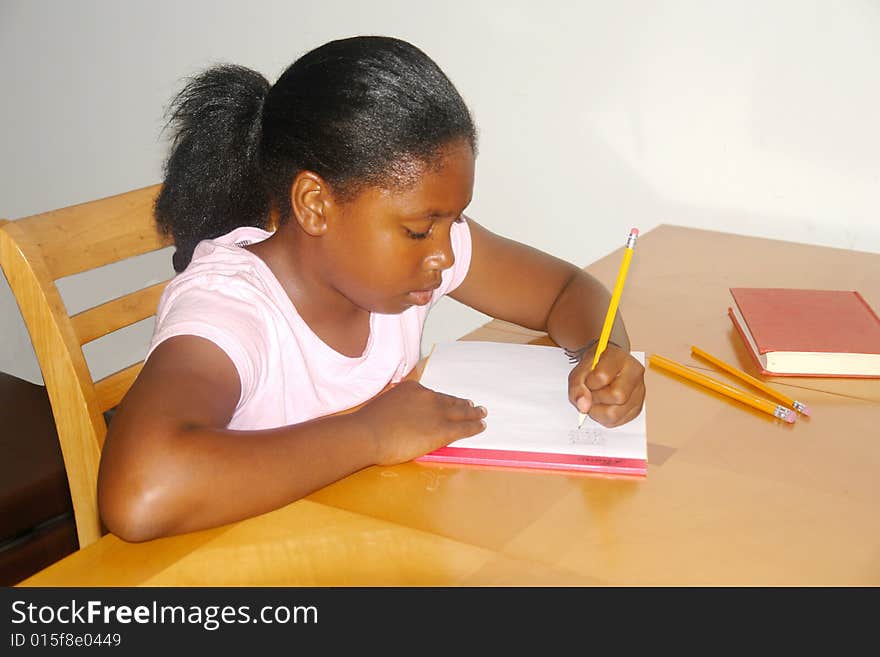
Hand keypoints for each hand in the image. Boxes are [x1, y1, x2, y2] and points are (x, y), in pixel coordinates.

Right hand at [354, 380, 486, 465]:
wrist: (368, 434)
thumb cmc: (369, 424)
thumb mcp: (384, 405)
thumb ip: (397, 405)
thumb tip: (400, 413)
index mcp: (412, 388)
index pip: (432, 395)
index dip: (443, 399)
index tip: (449, 401)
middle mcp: (427, 396)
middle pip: (450, 400)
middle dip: (462, 403)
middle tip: (473, 405)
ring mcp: (436, 412)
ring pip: (461, 411)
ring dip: (473, 413)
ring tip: (481, 414)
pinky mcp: (442, 430)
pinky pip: (464, 427)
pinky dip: (474, 426)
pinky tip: (481, 426)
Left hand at [568, 343, 644, 427]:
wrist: (603, 366)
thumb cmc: (594, 367)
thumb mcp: (579, 370)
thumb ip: (577, 386)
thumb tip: (584, 407)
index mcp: (620, 358)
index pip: (603, 376)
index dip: (590, 383)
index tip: (587, 381)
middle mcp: (635, 374)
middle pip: (617, 396)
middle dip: (596, 399)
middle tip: (591, 392)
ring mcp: (639, 392)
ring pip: (616, 413)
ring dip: (598, 411)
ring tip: (596, 400)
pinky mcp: (636, 408)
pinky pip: (617, 421)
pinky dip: (604, 417)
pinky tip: (602, 406)